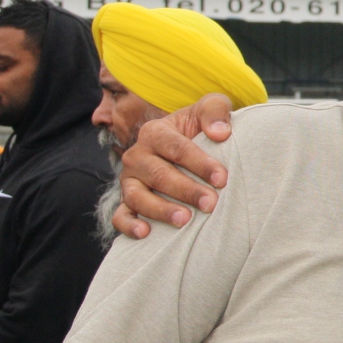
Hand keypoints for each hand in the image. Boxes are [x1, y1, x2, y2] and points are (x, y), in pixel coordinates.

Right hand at [113, 95, 235, 236]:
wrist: (189, 145)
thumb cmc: (200, 128)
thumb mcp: (210, 108)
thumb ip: (215, 111)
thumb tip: (220, 133)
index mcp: (155, 132)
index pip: (176, 148)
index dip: (199, 163)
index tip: (222, 179)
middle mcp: (137, 156)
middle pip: (160, 175)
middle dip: (186, 190)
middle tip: (210, 203)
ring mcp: (129, 180)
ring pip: (138, 196)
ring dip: (160, 209)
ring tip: (184, 219)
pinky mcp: (126, 201)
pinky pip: (120, 215)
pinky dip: (129, 225)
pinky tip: (146, 233)